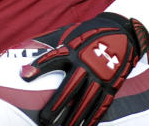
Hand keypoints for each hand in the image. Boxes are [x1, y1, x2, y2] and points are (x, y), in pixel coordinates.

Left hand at [20, 12, 148, 125]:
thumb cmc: (90, 34)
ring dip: (74, 117)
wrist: (123, 31)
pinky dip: (94, 117)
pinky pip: (102, 104)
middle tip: (44, 119)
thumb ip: (52, 43)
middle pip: (70, 88)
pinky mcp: (113, 85)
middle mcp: (87, 64)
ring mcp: (102, 76)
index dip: (39, 66)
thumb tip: (28, 49)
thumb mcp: (70, 34)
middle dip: (56, 105)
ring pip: (86, 101)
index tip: (25, 76)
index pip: (53, 58)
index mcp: (74, 50)